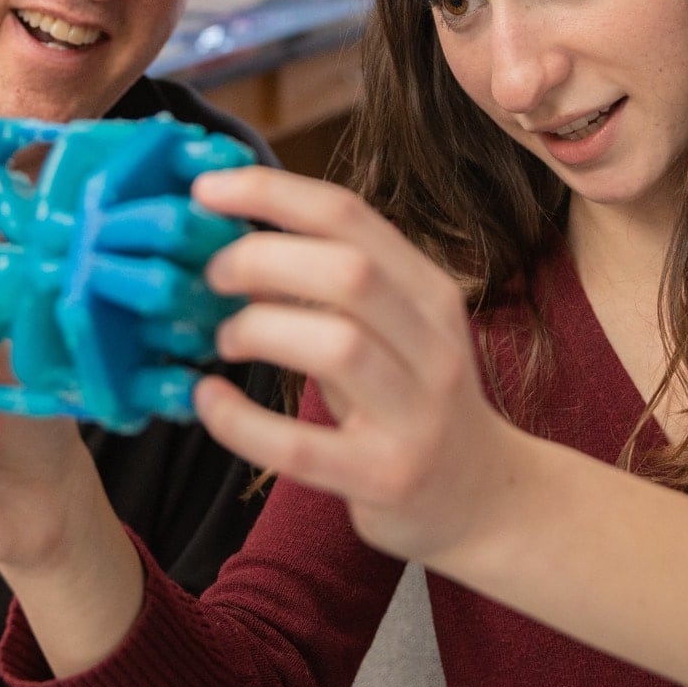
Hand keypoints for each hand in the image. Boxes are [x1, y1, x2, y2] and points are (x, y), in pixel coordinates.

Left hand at [189, 167, 524, 564]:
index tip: (205, 190)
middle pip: (349, 273)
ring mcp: (417, 414)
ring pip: (338, 346)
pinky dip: (241, 421)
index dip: (271, 192)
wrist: (482, 496)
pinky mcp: (386, 477)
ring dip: (260, 331)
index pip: (350, 215)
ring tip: (225, 340)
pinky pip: (302, 447)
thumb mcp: (391, 330)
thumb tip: (237, 243)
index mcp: (430, 291)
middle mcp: (434, 345)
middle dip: (262, 259)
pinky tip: (207, 400)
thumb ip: (331, 287)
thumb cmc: (414, 401)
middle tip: (211, 276)